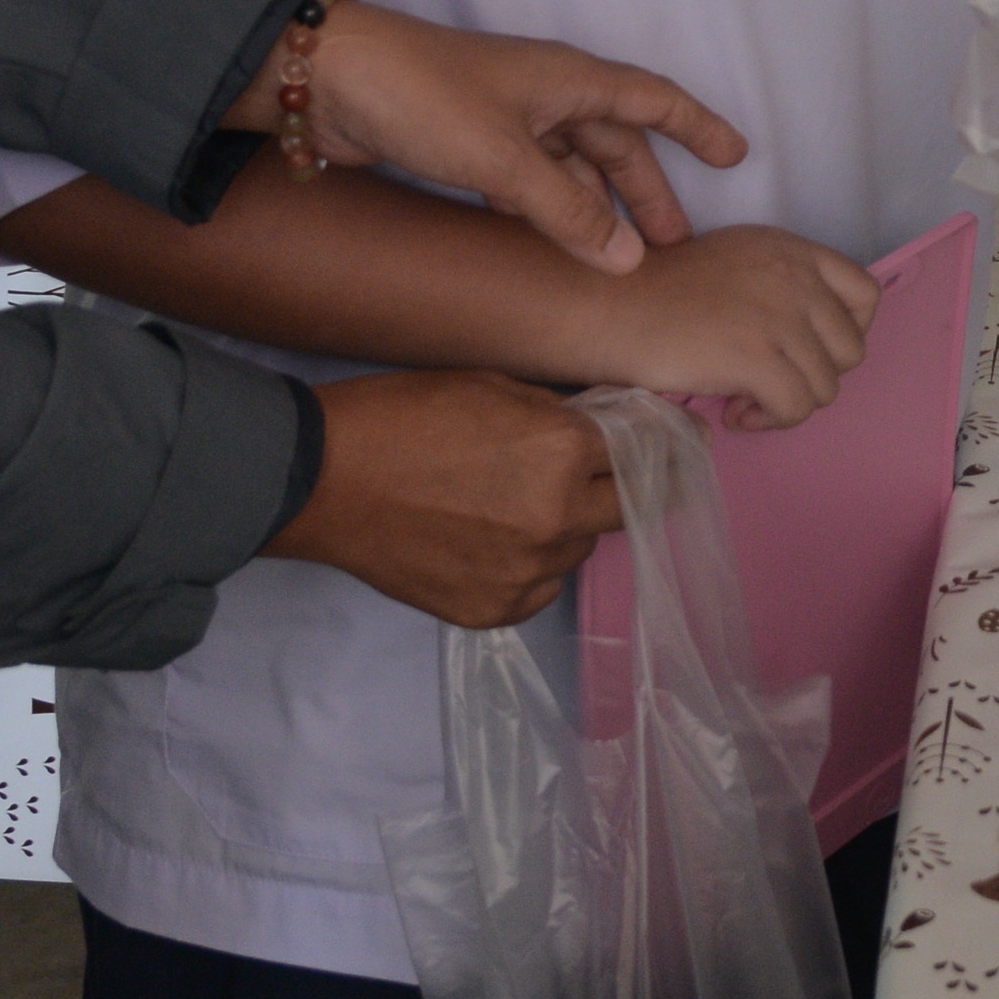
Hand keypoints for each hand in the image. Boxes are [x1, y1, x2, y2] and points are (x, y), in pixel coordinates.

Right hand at [263, 366, 625, 628]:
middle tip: (605, 479)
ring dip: (564, 529)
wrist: (323, 480)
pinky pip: (537, 590)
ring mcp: (525, 573)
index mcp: (562, 451)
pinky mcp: (491, 612)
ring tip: (514, 507)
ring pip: (576, 551)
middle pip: (623, 510)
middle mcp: (555, 519)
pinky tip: (491, 543)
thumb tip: (605, 427)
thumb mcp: (492, 387)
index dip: (655, 446)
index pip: (641, 454)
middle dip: (620, 489)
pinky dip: (527, 569)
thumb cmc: (404, 415)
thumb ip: (558, 414)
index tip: (676, 447)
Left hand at [279, 4, 744, 271]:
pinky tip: (552, 246)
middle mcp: (545, 95)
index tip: (737, 155)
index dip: (697, 127)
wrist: (327, 79)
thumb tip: (628, 260)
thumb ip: (567, 212)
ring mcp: (505, 120)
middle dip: (645, 192)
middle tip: (671, 246)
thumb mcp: (504, 159)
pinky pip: (528, 183)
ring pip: (570, 168)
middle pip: (614, 144)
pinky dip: (547, 213)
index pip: (654, 100)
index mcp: (568, 80)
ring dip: (594, 210)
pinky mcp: (467, 144)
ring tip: (617, 259)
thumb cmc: (423, 97)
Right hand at [593, 225, 878, 429]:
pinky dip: (770, 422)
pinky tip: (734, 413)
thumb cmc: (659, 292)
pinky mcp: (758, 356)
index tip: (810, 352)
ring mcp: (779, 316)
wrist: (609, 305)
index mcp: (792, 250)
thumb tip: (812, 342)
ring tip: (744, 397)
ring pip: (825, 387)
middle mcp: (795, 277)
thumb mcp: (736, 262)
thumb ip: (781, 286)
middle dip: (814, 375)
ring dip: (787, 403)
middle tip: (769, 381)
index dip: (846, 333)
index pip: (865, 293)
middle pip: (851, 350)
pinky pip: (797, 409)